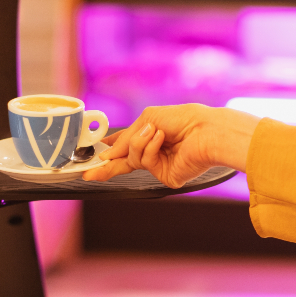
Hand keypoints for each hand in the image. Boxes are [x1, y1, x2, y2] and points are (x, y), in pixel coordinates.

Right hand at [82, 104, 259, 187]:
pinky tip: (162, 139)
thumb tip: (107, 154)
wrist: (207, 130)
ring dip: (139, 142)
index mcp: (152, 135)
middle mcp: (155, 152)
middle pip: (125, 162)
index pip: (127, 144)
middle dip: (106, 165)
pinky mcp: (166, 176)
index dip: (110, 149)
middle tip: (88, 172)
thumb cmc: (184, 119)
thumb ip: (126, 137)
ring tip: (155, 132)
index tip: (94, 152)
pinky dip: (151, 148)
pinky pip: (146, 162)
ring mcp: (160, 166)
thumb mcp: (148, 119)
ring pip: (133, 158)